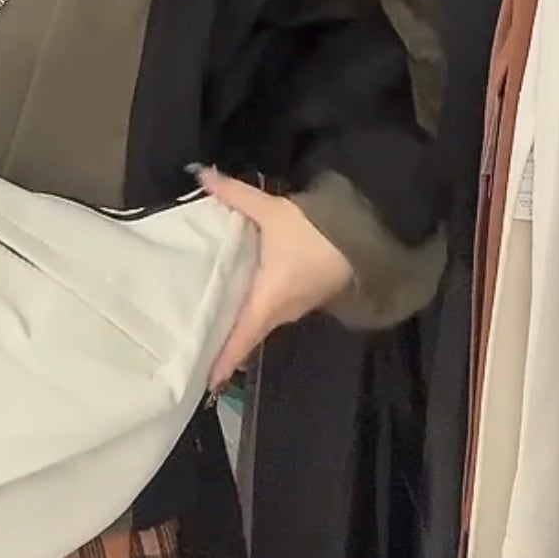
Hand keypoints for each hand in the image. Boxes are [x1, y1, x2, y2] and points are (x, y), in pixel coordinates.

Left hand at [198, 166, 353, 393]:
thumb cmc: (315, 231)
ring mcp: (294, 306)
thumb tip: (199, 175)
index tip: (200, 382)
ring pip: (258, 322)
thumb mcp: (271, 210)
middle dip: (220, 344)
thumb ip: (233, 195)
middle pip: (245, 335)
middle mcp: (280, 311)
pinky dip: (249, 310)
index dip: (220, 361)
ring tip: (204, 324)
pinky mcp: (303, 295)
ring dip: (235, 326)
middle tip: (190, 348)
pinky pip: (269, 309)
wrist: (368, 234)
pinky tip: (234, 297)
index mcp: (268, 301)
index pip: (239, 339)